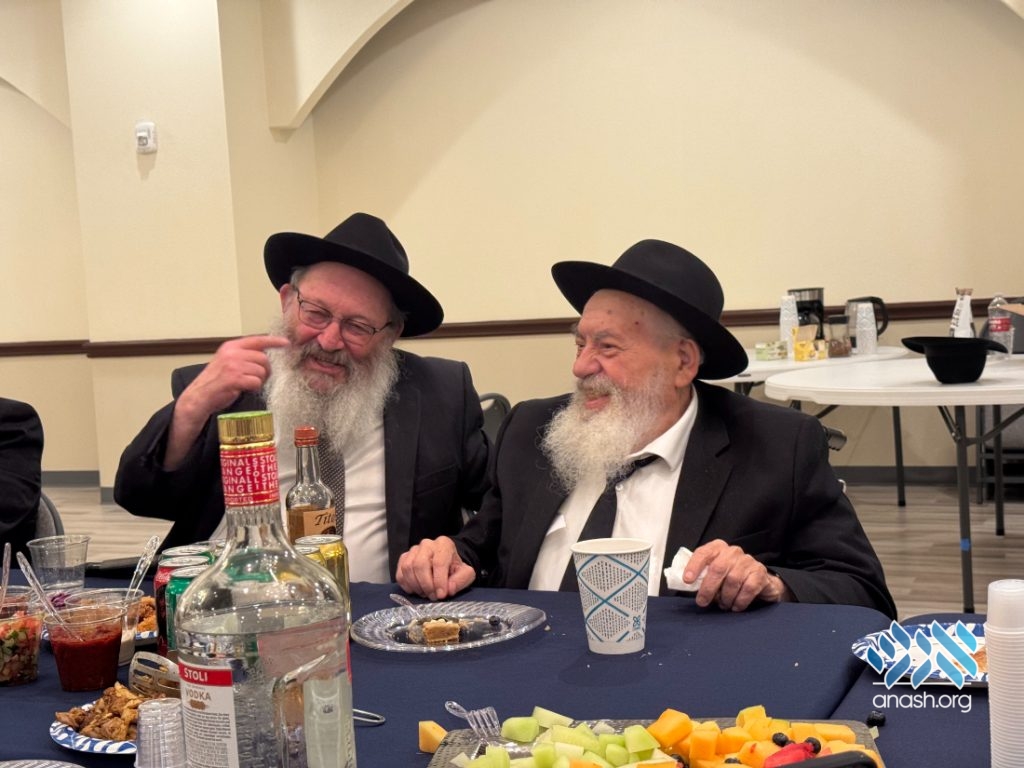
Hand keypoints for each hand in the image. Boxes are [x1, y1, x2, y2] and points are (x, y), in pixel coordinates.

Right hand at [165, 335, 289, 468]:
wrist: (200, 396)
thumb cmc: (215, 381)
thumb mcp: (228, 361)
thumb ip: (244, 356)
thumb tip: (265, 356)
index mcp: (231, 346)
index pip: (257, 340)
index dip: (274, 341)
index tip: (286, 343)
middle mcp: (232, 353)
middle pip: (263, 358)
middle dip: (265, 370)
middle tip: (258, 378)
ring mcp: (233, 365)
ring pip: (261, 371)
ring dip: (259, 380)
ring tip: (248, 384)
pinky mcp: (234, 378)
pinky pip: (256, 382)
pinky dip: (254, 387)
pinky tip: (245, 389)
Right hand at [396, 536, 476, 600]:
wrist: (447, 564)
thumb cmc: (455, 569)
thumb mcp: (466, 574)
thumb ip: (460, 580)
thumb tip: (448, 589)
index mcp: (444, 544)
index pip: (439, 562)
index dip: (439, 581)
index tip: (441, 595)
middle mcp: (427, 544)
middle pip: (420, 564)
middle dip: (426, 584)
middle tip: (433, 596)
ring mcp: (413, 550)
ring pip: (408, 568)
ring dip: (416, 586)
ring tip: (426, 593)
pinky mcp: (404, 558)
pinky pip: (400, 573)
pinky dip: (406, 585)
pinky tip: (416, 590)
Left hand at [684, 539, 790, 611]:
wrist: (759, 581)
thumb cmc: (730, 578)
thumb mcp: (713, 574)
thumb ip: (701, 576)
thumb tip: (687, 586)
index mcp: (718, 548)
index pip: (703, 553)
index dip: (694, 566)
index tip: (687, 580)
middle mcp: (733, 551)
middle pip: (717, 568)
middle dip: (708, 588)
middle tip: (702, 602)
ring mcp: (748, 561)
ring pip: (732, 580)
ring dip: (725, 597)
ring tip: (723, 605)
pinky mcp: (760, 573)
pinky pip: (748, 588)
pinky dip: (739, 601)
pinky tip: (736, 606)